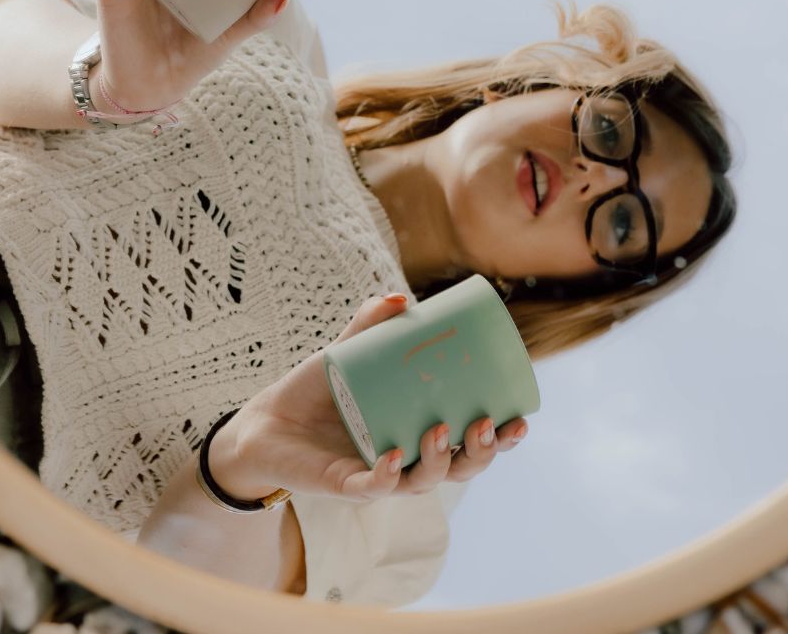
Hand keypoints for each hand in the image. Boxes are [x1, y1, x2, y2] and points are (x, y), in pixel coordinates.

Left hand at [208, 295, 528, 502]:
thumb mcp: (348, 352)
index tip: (522, 419)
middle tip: (488, 424)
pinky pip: (373, 488)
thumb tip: (402, 299)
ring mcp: (379, 475)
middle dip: (482, 453)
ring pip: (423, 482)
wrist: (266, 420)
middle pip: (460, 468)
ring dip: (441, 461)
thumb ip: (371, 324)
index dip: (501, 438)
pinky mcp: (346, 486)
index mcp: (420, 430)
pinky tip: (393, 457)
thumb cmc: (316, 391)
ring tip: (443, 431)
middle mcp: (407, 458)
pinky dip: (387, 475)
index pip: (472, 442)